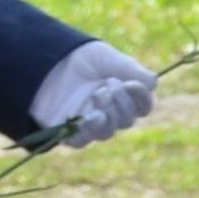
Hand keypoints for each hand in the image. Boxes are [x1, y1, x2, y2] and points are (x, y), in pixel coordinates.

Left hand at [29, 39, 154, 148]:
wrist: (45, 60)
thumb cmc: (80, 58)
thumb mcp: (108, 57)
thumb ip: (132, 70)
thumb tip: (153, 84)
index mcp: (122, 95)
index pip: (142, 106)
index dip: (141, 98)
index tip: (132, 83)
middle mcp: (108, 112)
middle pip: (127, 120)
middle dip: (121, 102)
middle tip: (107, 84)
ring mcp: (87, 123)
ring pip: (108, 131)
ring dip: (108, 115)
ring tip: (97, 94)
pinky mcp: (67, 131)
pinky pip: (83, 140)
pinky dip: (90, 130)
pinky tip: (90, 116)